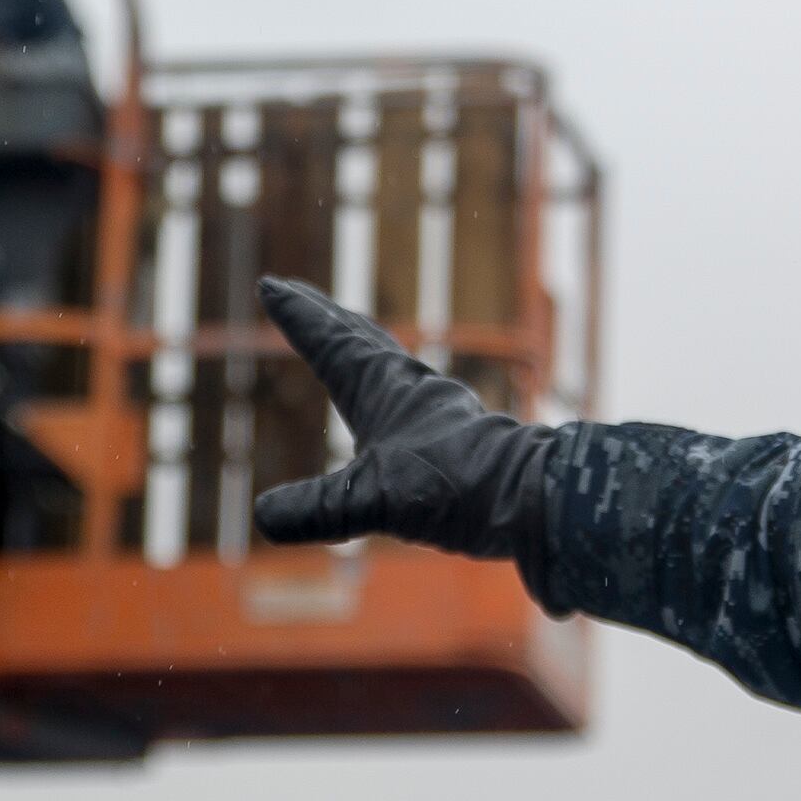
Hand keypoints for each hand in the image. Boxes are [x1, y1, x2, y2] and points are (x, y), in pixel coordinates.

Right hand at [249, 276, 553, 590]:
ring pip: (389, 362)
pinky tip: (398, 410)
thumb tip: (264, 516)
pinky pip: (412, 396)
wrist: (536, 497)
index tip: (271, 284)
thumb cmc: (458, 488)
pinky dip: (391, 384)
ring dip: (360, 343)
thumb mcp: (376, 501)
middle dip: (325, 316)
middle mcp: (410, 389)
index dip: (299, 317)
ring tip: (344, 336)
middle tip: (294, 291)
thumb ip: (321, 507)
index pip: (331, 344)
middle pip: (360, 339)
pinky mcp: (460, 437)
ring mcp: (438, 411)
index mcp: (384, 390)